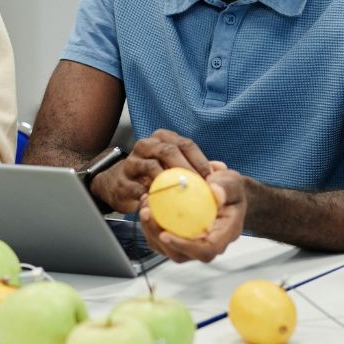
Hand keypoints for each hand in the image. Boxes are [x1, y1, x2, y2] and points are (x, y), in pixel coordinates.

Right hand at [91, 129, 213, 212]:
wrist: (122, 185)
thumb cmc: (156, 174)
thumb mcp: (176, 165)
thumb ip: (198, 166)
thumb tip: (221, 168)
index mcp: (162, 138)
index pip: (185, 144)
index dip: (200, 160)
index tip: (211, 179)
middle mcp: (146, 145)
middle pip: (168, 151)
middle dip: (186, 169)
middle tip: (199, 187)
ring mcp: (132, 162)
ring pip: (152, 167)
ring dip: (169, 182)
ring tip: (182, 195)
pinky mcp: (122, 181)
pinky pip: (138, 188)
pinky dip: (152, 196)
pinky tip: (163, 205)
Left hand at [138, 161, 245, 262]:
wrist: (226, 193)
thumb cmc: (230, 189)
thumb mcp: (233, 182)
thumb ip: (226, 186)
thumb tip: (216, 192)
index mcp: (224, 234)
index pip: (206, 250)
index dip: (185, 247)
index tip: (165, 234)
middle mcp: (208, 244)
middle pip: (181, 255)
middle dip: (159, 239)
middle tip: (147, 215)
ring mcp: (192, 244)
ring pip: (168, 249)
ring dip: (151, 232)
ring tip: (145, 209)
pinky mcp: (180, 238)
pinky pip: (161, 240)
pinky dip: (150, 226)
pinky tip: (147, 206)